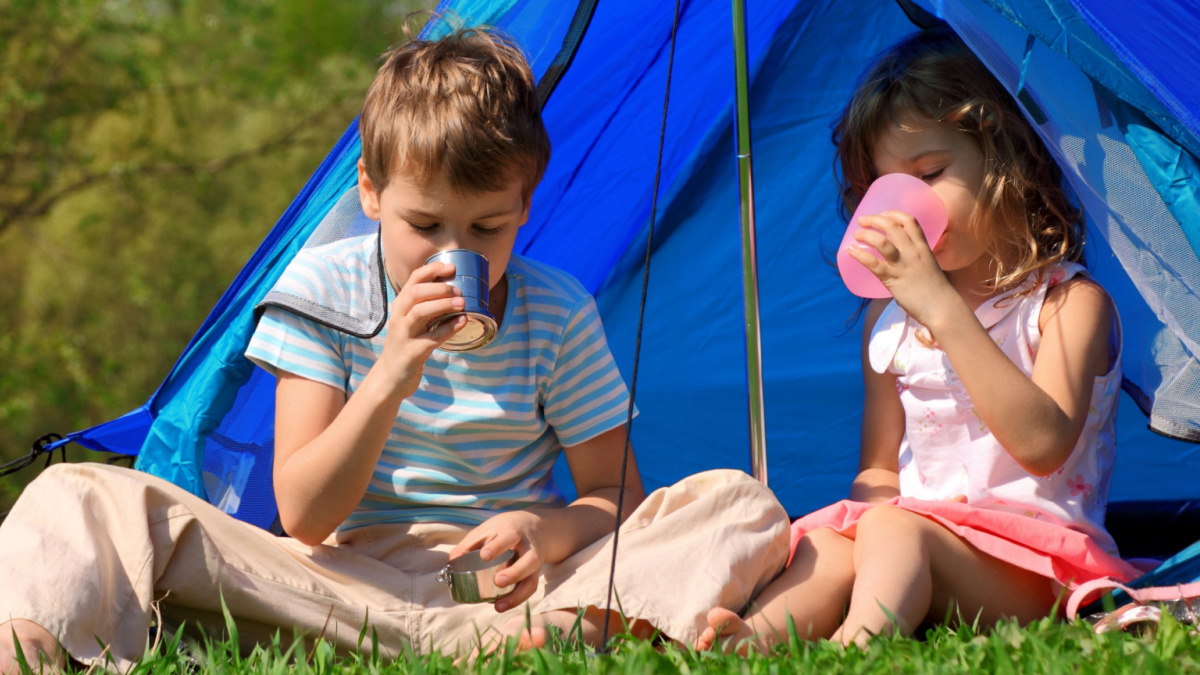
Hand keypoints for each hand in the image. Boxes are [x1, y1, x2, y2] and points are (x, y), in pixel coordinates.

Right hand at [374, 261, 465, 398]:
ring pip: (420, 312)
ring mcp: (404, 335)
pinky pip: (432, 337)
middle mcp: (399, 318)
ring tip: (462, 303)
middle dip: (439, 287)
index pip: (413, 280)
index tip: (451, 267)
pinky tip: (462, 322)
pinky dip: (449, 328)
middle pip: (415, 293)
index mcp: (400, 307)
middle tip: (459, 290)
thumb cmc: (407, 345)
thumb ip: (427, 307)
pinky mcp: (412, 352)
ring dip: (443, 304)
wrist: (391, 377)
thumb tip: (454, 292)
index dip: (432, 270)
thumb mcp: (412, 322)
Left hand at [449, 510, 545, 612]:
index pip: (509, 537)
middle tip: (498, 581)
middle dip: (514, 573)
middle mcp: (529, 548)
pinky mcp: (534, 576)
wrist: (536, 528)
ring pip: (531, 580)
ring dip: (516, 595)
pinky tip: (501, 606)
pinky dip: (516, 600)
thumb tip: (452, 563)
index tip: (484, 555)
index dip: (497, 546)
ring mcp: (533, 565)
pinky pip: (529, 590)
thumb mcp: (488, 529)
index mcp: (514, 532)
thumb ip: (470, 543)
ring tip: (498, 606)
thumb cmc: (504, 530)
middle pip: (529, 560)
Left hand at [848, 210, 957, 327]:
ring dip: (866, 234)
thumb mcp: (929, 268)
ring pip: (882, 242)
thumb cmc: (936, 292)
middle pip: (892, 227)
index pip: (910, 222)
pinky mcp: (893, 279)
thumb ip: (916, 262)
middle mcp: (913, 252)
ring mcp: (902, 265)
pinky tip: (851, 251)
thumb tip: (899, 265)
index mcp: (923, 248)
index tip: (884, 213)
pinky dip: (860, 254)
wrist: (942, 307)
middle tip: (862, 221)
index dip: (895, 214)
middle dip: (875, 219)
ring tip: (856, 234)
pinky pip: (873, 263)